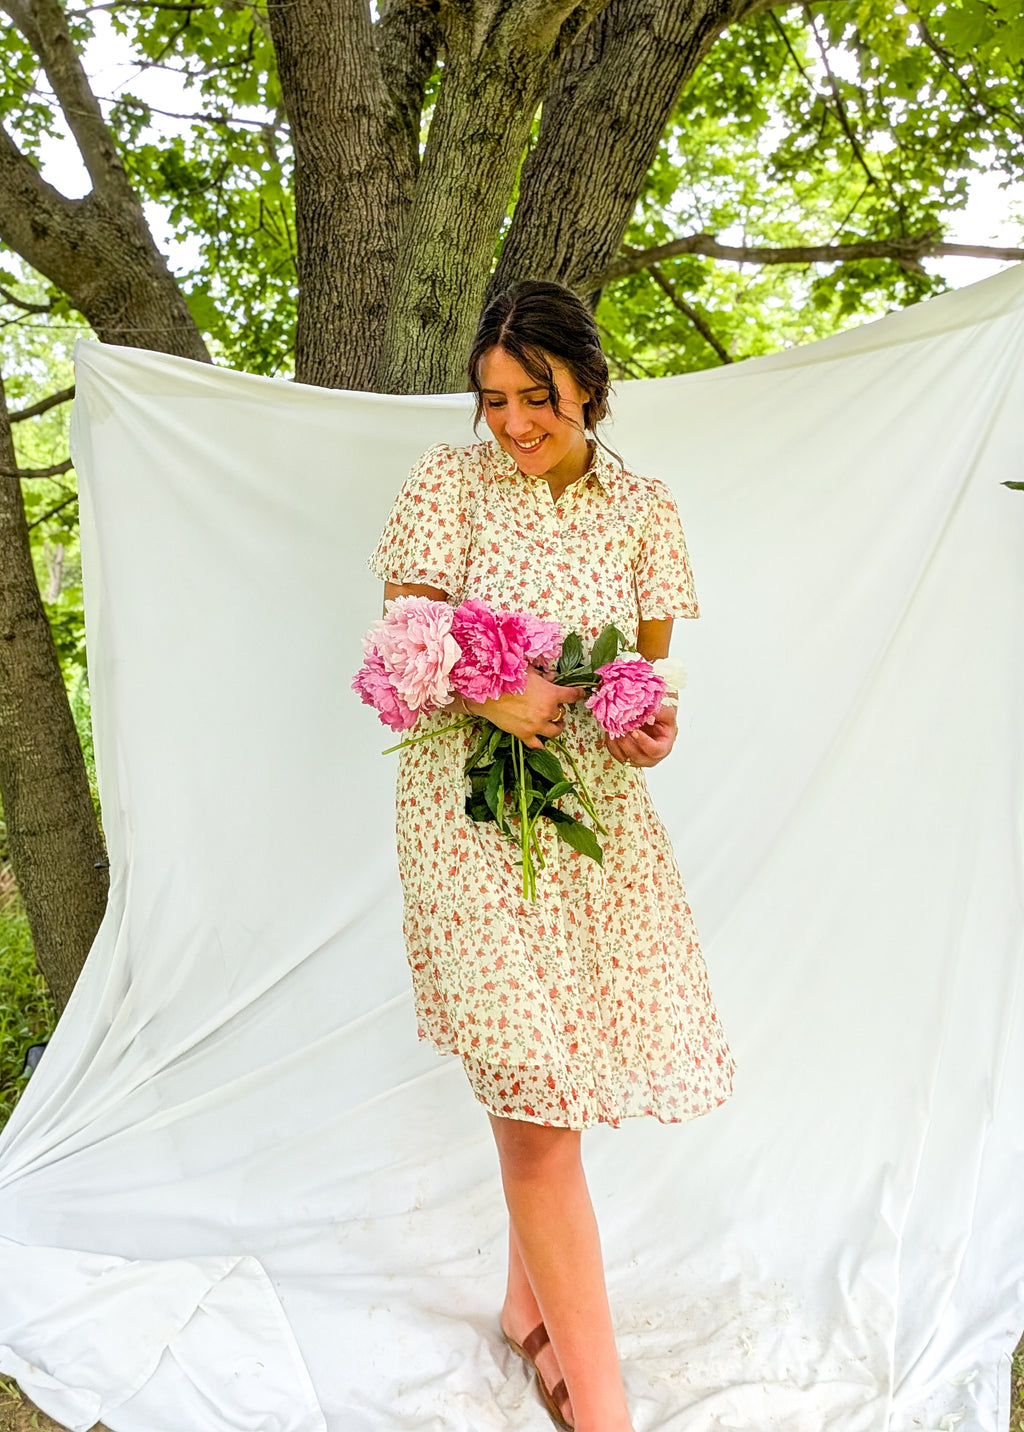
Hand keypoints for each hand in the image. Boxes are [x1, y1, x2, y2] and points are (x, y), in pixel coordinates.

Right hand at [463, 667, 585, 749]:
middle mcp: (547, 712)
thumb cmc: (507, 679)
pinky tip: (542, 743)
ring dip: (557, 726)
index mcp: (551, 694)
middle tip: (554, 705)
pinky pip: (537, 744)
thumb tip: (551, 676)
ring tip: (556, 724)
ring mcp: (536, 725)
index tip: (581, 693)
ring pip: (555, 731)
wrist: (487, 694)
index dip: (578, 693)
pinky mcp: (524, 734)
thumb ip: (543, 675)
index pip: (572, 695)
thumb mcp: (528, 671)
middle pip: (562, 713)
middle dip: (559, 708)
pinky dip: (540, 744)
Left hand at [605, 701, 676, 767]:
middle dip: (627, 744)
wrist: (650, 710)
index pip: (656, 750)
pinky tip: (611, 730)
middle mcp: (651, 755)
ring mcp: (637, 756)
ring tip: (615, 728)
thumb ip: (655, 710)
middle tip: (621, 729)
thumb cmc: (660, 711)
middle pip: (639, 757)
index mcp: (664, 745)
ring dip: (618, 743)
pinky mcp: (625, 753)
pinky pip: (615, 752)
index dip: (644, 742)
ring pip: (625, 757)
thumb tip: (640, 710)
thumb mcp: (662, 708)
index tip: (634, 731)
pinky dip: (611, 742)